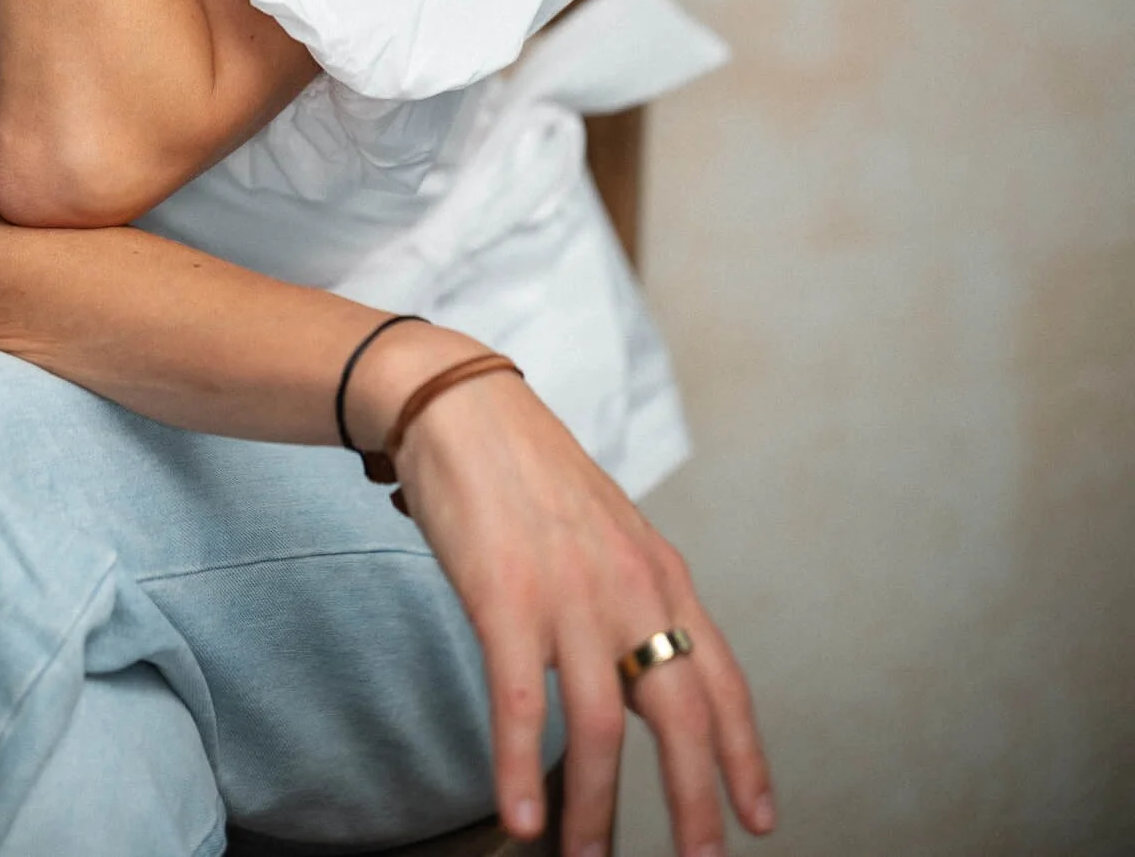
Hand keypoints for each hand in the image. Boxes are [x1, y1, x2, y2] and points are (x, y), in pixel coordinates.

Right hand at [348, 325, 774, 856]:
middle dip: (693, 806)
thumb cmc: (528, 469)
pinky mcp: (503, 599)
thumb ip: (633, 597)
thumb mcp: (607, 530)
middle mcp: (627, 588)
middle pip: (680, 718)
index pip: (723, 681)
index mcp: (659, 573)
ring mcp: (567, 595)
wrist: (460, 405)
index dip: (745, 757)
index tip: (759, 816)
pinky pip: (516, 706)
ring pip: (596, 730)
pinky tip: (521, 818)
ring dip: (594, 811)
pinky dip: (519, 771)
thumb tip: (644, 669)